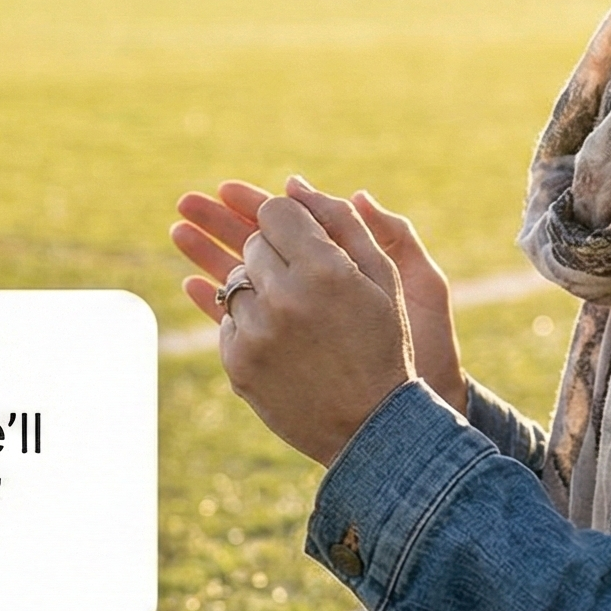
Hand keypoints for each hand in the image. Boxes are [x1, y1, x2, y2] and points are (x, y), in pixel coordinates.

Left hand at [178, 177, 415, 467]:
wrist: (371, 427)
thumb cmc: (383, 344)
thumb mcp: (382, 278)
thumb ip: (342, 222)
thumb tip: (293, 184)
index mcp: (324, 269)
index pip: (275, 211)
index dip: (285, 219)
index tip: (298, 236)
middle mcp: (284, 298)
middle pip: (250, 243)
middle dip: (271, 252)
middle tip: (298, 278)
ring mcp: (256, 334)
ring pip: (234, 281)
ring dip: (257, 288)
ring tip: (291, 312)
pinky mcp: (237, 363)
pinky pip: (226, 320)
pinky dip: (247, 322)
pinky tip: (278, 338)